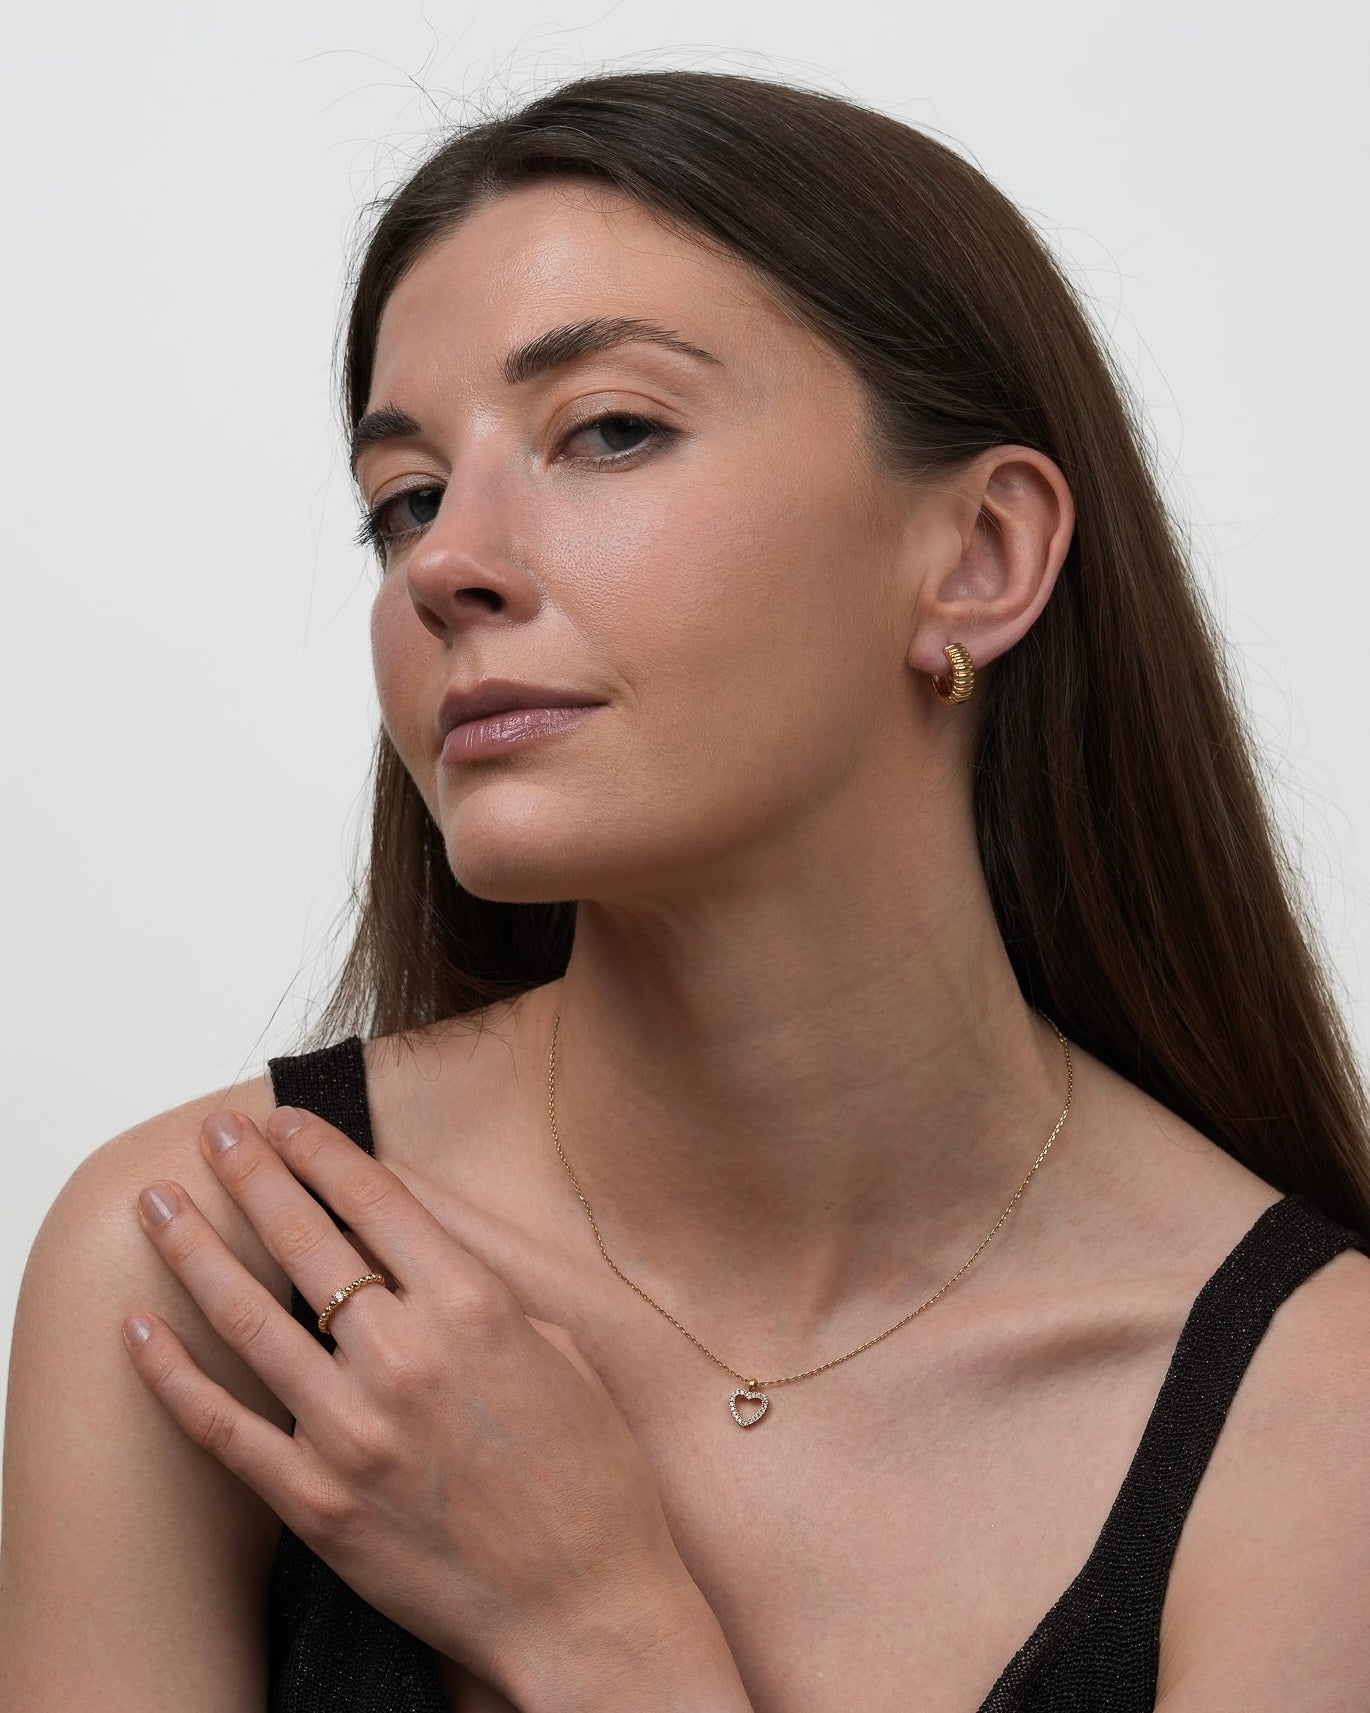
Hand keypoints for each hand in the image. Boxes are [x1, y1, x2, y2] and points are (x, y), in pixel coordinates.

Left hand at [122, 1100, 702, 1696]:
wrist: (584, 1603)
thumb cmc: (591, 1476)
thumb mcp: (560, 1349)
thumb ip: (487, 1287)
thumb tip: (422, 1231)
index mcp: (475, 1309)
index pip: (377, 1201)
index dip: (322, 1152)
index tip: (286, 1121)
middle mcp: (406, 1358)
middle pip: (306, 1241)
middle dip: (252, 1175)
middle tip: (214, 1134)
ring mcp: (353, 1433)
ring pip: (249, 1319)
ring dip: (195, 1251)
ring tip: (158, 1206)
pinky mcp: (318, 1503)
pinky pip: (225, 1428)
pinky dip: (174, 1377)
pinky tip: (141, 1332)